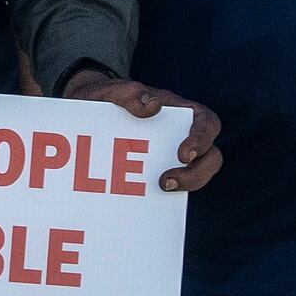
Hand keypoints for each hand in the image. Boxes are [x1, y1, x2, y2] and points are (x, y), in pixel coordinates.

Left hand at [60, 69, 221, 195]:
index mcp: (179, 111)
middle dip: (196, 174)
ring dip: (184, 186)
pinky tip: (141, 203)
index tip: (182, 155)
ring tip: (159, 190)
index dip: (203, 140)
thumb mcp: (110, 92)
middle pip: (210, 157)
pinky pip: (171, 188)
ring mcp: (171, 155)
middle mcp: (181, 135)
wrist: (85, 112)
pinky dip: (162, 197)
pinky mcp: (156, 172)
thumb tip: (152, 107)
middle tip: (166, 182)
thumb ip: (128, 93)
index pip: (207, 122)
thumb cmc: (105, 98)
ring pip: (195, 175)